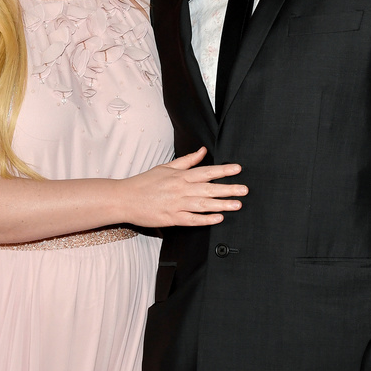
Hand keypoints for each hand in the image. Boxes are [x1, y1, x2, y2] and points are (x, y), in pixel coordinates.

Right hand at [121, 148, 247, 227]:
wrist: (125, 198)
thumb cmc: (145, 182)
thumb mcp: (166, 167)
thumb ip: (187, 161)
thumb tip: (203, 151)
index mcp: (180, 176)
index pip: (206, 172)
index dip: (223, 170)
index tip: (237, 169)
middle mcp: (180, 189)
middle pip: (208, 188)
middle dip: (228, 189)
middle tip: (244, 190)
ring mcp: (176, 204)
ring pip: (203, 204)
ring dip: (221, 204)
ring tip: (237, 205)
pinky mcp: (171, 218)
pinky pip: (191, 219)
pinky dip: (205, 219)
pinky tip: (217, 218)